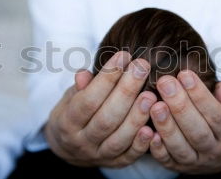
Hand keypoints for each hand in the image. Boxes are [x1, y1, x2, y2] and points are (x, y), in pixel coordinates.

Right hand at [44, 51, 155, 167]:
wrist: (69, 148)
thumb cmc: (73, 113)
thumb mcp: (69, 98)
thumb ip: (80, 88)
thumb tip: (84, 74)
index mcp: (67, 122)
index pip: (88, 99)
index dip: (106, 78)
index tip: (123, 56)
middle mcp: (82, 141)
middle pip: (106, 118)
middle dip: (126, 91)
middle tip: (142, 68)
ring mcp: (99, 155)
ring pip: (119, 138)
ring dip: (136, 116)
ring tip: (151, 94)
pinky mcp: (115, 164)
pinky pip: (130, 156)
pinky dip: (142, 144)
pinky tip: (153, 128)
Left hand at [149, 70, 220, 173]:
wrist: (220, 158)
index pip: (215, 114)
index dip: (200, 95)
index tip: (185, 75)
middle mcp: (214, 150)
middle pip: (197, 131)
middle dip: (180, 106)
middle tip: (165, 83)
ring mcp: (195, 162)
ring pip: (181, 147)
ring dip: (167, 126)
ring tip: (155, 105)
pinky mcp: (177, 167)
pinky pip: (167, 160)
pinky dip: (157, 148)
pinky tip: (148, 131)